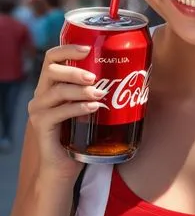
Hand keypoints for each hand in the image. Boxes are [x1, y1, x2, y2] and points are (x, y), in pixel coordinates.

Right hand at [28, 45, 104, 180]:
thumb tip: (135, 74)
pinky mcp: (41, 126)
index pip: (52, 57)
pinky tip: (93, 108)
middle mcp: (41, 94)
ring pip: (56, 91)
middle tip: (95, 77)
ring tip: (99, 94)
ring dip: (80, 90)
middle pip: (52, 70)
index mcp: (51, 85)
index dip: (68, 49)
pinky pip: (58, 112)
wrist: (64, 168)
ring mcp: (39, 110)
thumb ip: (99, 90)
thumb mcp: (89, 107)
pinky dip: (77, 108)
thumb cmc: (81, 134)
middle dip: (75, 70)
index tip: (89, 48)